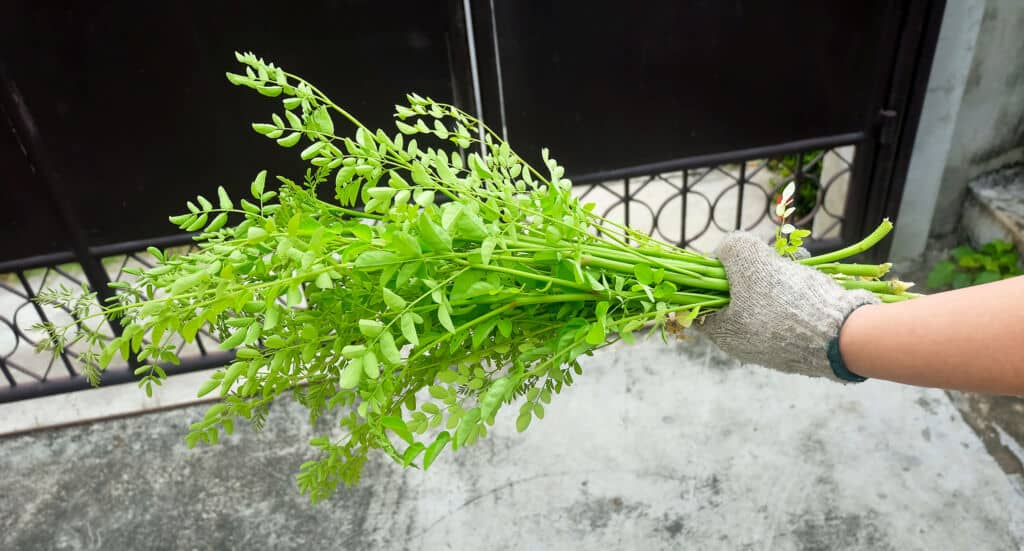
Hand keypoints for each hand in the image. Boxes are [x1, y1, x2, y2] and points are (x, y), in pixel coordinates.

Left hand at [695, 232, 878, 381]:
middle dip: (750, 270)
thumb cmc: (786, 301)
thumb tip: (728, 251)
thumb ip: (731, 249)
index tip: (728, 258)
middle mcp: (744, 343)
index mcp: (723, 333)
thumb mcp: (747, 260)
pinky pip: (789, 306)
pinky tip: (805, 276)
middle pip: (734, 295)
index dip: (710, 273)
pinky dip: (795, 288)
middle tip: (766, 258)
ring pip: (765, 296)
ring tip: (791, 264)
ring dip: (776, 274)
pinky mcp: (799, 339)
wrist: (845, 334)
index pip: (700, 300)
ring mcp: (773, 343)